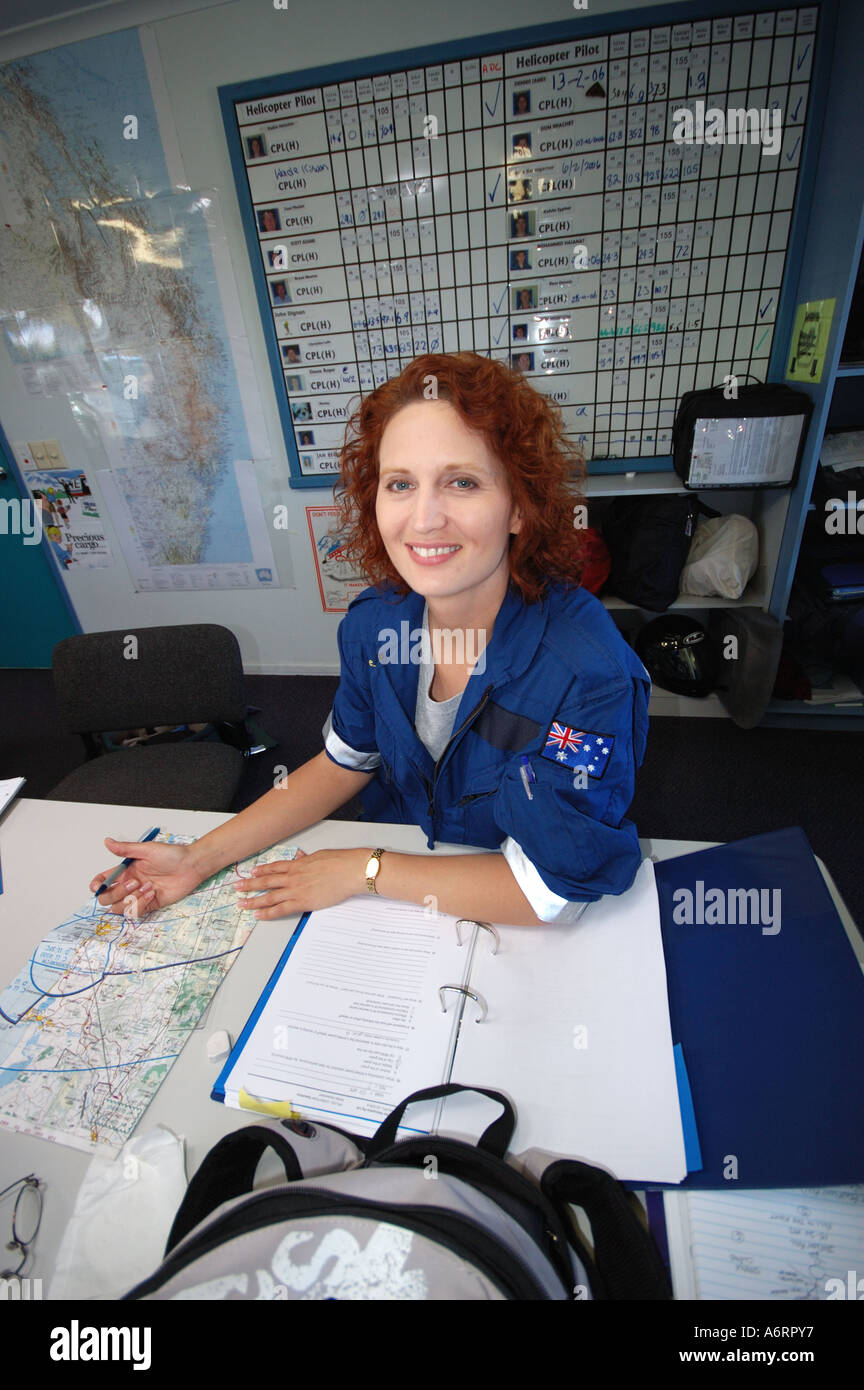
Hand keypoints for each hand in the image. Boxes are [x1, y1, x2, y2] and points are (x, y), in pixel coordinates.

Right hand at [89, 838, 202, 917]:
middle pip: (107, 899)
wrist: (191, 865)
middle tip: (134, 882)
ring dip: (131, 899)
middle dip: (117, 893)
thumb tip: (107, 841)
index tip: (99, 887)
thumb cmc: (172, 855)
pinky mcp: (150, 904)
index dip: (97, 886)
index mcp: (125, 871)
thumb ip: (125, 849)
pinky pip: (136, 911)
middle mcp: (129, 884)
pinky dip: (142, 904)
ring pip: (120, 908)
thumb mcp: (147, 849)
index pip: (103, 881)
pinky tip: (153, 893)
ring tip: (148, 887)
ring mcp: (139, 895)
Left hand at [235, 848, 368, 919]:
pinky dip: (267, 912)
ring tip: (241, 902)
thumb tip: (302, 856)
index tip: (252, 872)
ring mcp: (296, 889)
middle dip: (250, 884)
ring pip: (268, 896)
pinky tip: (258, 914)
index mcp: (298, 864)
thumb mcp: (321, 855)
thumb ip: (309, 858)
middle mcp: (293, 876)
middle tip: (237, 887)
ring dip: (253, 899)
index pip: (275, 867)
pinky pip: (280, 909)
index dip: (262, 870)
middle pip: (266, 881)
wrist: (350, 871)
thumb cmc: (340, 862)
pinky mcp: (302, 902)